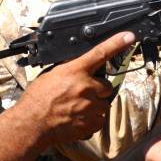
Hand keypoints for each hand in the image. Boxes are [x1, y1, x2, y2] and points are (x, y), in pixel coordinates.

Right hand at [16, 32, 135, 146]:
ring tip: (76, 108)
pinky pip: (99, 120)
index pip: (100, 53)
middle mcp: (86, 87)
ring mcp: (89, 106)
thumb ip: (70, 70)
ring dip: (94, 105)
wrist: (31, 124)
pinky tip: (77, 118)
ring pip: (103, 104)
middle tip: (82, 94)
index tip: (129, 36)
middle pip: (106, 86)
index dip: (116, 43)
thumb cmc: (37, 99)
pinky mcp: (90, 123)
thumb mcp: (51, 75)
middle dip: (98, 89)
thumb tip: (79, 67)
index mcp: (75, 71)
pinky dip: (91, 120)